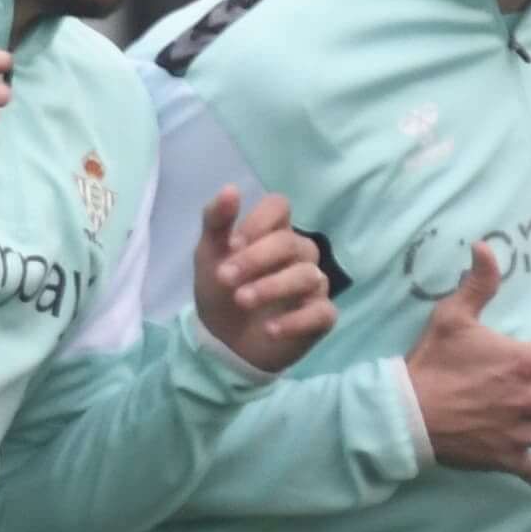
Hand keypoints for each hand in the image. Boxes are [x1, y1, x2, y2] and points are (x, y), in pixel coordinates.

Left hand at [190, 189, 335, 373]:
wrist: (223, 342)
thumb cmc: (220, 291)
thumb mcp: (208, 255)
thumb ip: (217, 221)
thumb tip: (232, 189)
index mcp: (273, 232)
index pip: (279, 206)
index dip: (258, 222)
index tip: (232, 244)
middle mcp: (299, 254)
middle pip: (291, 242)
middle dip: (255, 259)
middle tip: (225, 279)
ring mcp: (313, 285)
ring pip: (307, 276)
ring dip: (271, 288)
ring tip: (241, 301)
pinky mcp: (321, 316)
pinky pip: (321, 312)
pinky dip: (295, 321)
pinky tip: (270, 330)